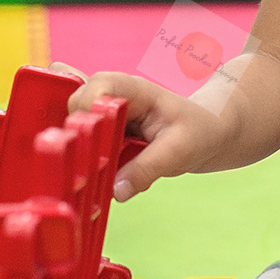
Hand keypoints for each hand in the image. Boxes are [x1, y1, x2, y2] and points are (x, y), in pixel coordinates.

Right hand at [53, 62, 235, 201]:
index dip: (87, 112)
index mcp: (132, 89)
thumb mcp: (178, 151)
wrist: (208, 133)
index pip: (95, 88)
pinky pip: (80, 139)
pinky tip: (86, 172)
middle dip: (76, 136)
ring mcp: (104, 114)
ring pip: (71, 124)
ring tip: (86, 170)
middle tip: (92, 165)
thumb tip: (115, 190)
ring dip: (74, 147)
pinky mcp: (101, 132)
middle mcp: (112, 97)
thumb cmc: (198, 132)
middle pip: (74, 107)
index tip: (93, 143)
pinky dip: (79, 154)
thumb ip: (146, 169)